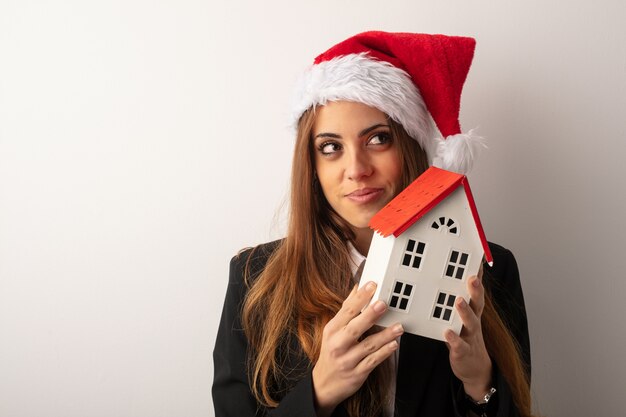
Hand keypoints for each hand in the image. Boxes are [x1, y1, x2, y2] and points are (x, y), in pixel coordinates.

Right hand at [312, 281, 403, 416]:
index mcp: (332, 330)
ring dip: (385, 335)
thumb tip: (356, 289)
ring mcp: (347, 360)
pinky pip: (373, 361)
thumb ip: (346, 310)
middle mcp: (338, 344)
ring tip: (398, 327)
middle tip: (383, 304)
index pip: (346, 311)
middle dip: (370, 315)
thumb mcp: (333, 331)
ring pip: (368, 345)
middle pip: (355, 328)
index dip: (360, 297)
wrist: (323, 384)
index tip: (371, 285)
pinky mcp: (357, 373)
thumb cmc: (331, 353)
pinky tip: (393, 345)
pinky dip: (384, 353)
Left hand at [444, 265, 492, 401]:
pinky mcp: (463, 352)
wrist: (474, 369)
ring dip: (465, 311)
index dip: (478, 278)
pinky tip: (447, 331)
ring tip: (458, 300)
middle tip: (472, 277)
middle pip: (477, 304)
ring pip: (470, 323)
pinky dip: (454, 338)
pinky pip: (459, 345)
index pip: (476, 293)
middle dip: (475, 291)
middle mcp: (473, 323)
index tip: (477, 261)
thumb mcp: (463, 319)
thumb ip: (457, 302)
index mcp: (472, 313)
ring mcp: (470, 337)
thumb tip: (446, 282)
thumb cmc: (466, 339)